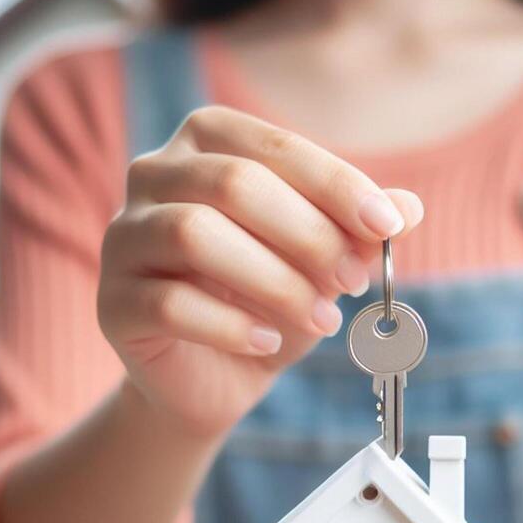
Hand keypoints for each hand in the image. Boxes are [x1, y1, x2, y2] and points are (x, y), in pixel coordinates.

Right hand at [100, 105, 423, 437]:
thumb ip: (358, 229)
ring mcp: (124, 237)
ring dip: (274, 279)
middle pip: (232, 184)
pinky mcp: (113, 301)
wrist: (213, 379)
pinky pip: (168, 302)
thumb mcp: (324, 261)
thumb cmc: (268, 302)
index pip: (273, 147)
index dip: (335, 183)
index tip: (387, 225)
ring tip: (321, 318)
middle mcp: (153, 175)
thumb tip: (409, 208)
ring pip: (194, 233)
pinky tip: (268, 344)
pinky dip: (230, 325)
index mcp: (206, 142)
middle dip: (308, 234)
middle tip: (354, 281)